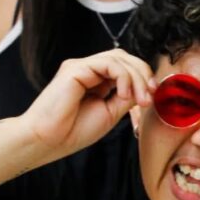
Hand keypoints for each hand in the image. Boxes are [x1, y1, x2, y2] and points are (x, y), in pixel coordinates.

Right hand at [22, 50, 155, 158]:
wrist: (47, 141)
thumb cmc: (73, 131)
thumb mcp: (110, 113)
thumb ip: (126, 98)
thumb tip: (146, 87)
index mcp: (96, 81)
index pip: (125, 67)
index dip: (143, 78)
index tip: (151, 97)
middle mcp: (88, 70)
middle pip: (124, 58)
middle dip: (143, 74)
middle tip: (150, 96)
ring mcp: (81, 67)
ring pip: (119, 58)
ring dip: (136, 77)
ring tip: (140, 99)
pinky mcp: (75, 68)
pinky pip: (109, 63)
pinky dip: (123, 77)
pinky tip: (124, 95)